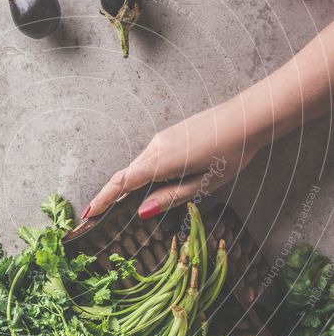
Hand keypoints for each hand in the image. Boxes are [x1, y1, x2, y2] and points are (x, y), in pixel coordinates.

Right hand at [84, 98, 264, 219]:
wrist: (247, 118)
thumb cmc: (231, 153)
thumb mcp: (204, 184)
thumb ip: (171, 197)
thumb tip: (143, 211)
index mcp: (161, 162)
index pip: (122, 183)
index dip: (103, 199)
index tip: (88, 213)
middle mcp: (155, 147)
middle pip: (126, 175)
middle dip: (111, 196)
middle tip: (100, 217)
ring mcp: (162, 139)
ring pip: (139, 166)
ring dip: (131, 186)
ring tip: (126, 208)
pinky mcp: (170, 135)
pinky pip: (150, 159)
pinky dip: (144, 174)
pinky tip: (154, 186)